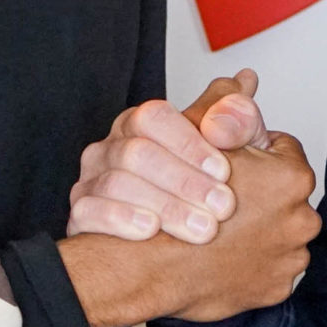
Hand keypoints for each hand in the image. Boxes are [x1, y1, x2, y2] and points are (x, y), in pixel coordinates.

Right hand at [60, 130, 319, 326]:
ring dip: (253, 228)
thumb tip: (246, 79)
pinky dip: (250, 261)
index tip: (226, 164)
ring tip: (218, 227)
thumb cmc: (169, 197)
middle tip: (223, 197)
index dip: (248, 153)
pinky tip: (222, 254)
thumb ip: (225, 108)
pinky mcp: (276, 290)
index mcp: (291, 176)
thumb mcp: (197, 137)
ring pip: (278, 231)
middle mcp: (302, 218)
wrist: (148, 267)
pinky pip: (270, 269)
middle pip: (282, 193)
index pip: (280, 149)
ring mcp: (291, 258)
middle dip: (254, 192)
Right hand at [68, 71, 270, 243]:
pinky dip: (121, 219)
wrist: (184, 245)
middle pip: (136, 152)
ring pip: (115, 183)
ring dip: (164, 205)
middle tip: (223, 206)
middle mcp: (111, 146)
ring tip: (202, 228)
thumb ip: (237, 119)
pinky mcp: (80, 215)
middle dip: (184, 181)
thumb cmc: (207, 190)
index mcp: (141, 123)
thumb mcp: (235, 154)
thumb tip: (246, 81)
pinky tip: (151, 230)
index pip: (154, 116)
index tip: (224, 171)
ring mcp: (90, 180)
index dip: (189, 143)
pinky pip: (88, 212)